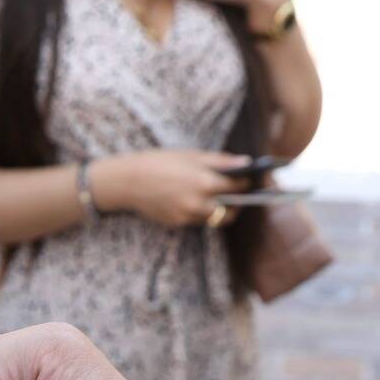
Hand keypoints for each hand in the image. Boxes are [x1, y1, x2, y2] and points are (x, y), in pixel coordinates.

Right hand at [93, 148, 249, 226]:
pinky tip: (193, 199)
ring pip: (216, 218)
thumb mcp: (191, 156)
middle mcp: (198, 203)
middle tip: (236, 191)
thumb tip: (247, 163)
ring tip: (218, 196)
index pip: (238, 186)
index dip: (247, 181)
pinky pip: (198, 220)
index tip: (250, 178)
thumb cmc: (160, 162)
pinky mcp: (178, 223)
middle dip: (238, 201)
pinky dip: (201, 212)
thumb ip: (221, 161)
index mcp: (205, 182)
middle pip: (231, 209)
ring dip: (221, 209)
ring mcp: (188, 216)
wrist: (128, 181)